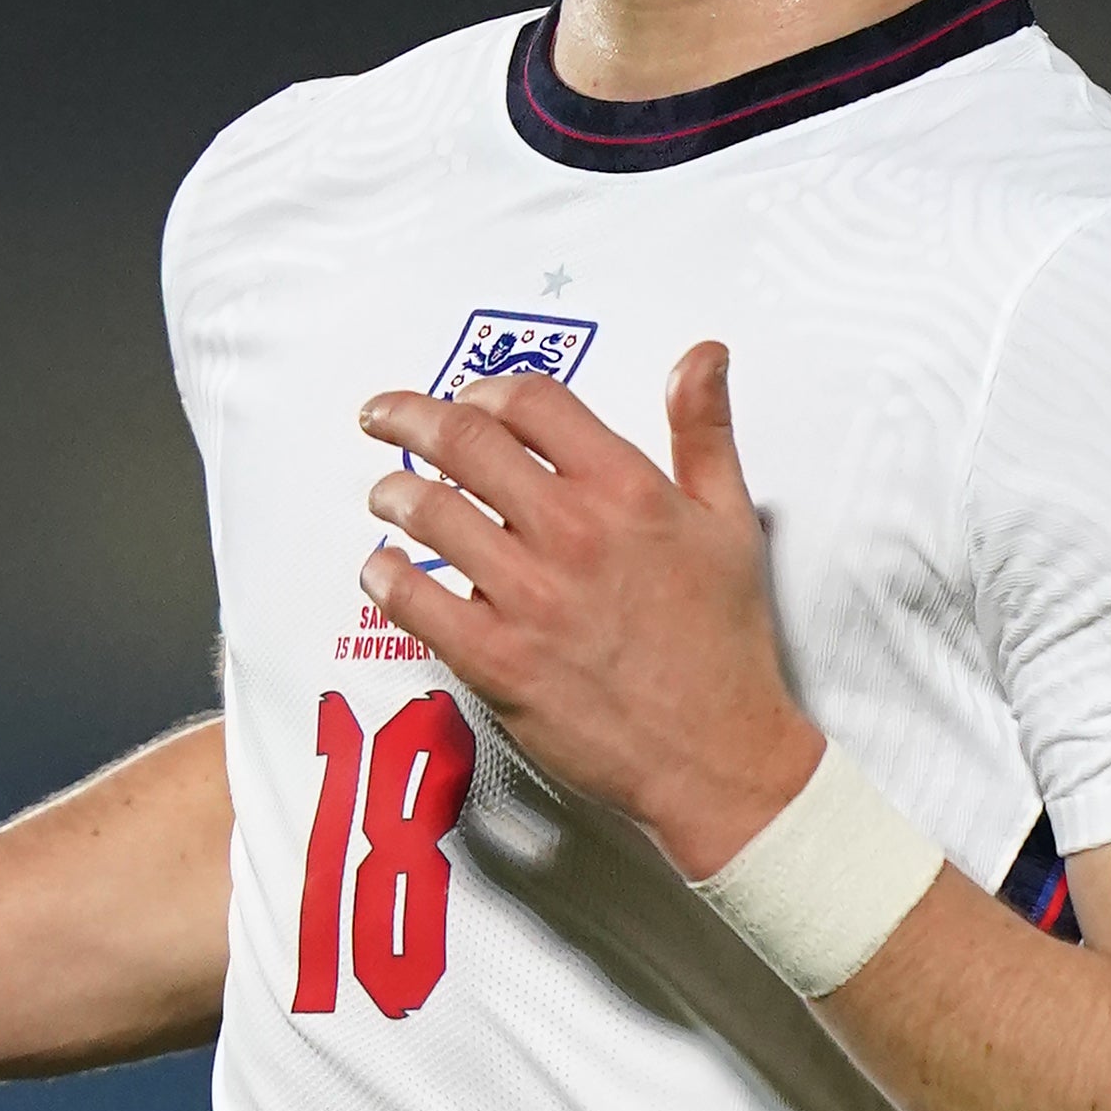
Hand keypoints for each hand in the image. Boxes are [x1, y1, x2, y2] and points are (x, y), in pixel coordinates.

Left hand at [357, 341, 821, 877]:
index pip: (532, 403)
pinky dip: (385, 576)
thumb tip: (703, 356)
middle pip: (465, 442)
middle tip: (383, 418)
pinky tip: (380, 569)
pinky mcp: (500, 660)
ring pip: (430, 513)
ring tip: (384, 494)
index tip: (464, 398)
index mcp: (627, 490)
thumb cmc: (725, 644)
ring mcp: (531, 597)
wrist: (719, 754)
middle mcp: (573, 532)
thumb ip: (704, 432)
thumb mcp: (731, 521)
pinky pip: (416, 602)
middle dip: (409, 418)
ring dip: (392, 492)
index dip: (486, 390)